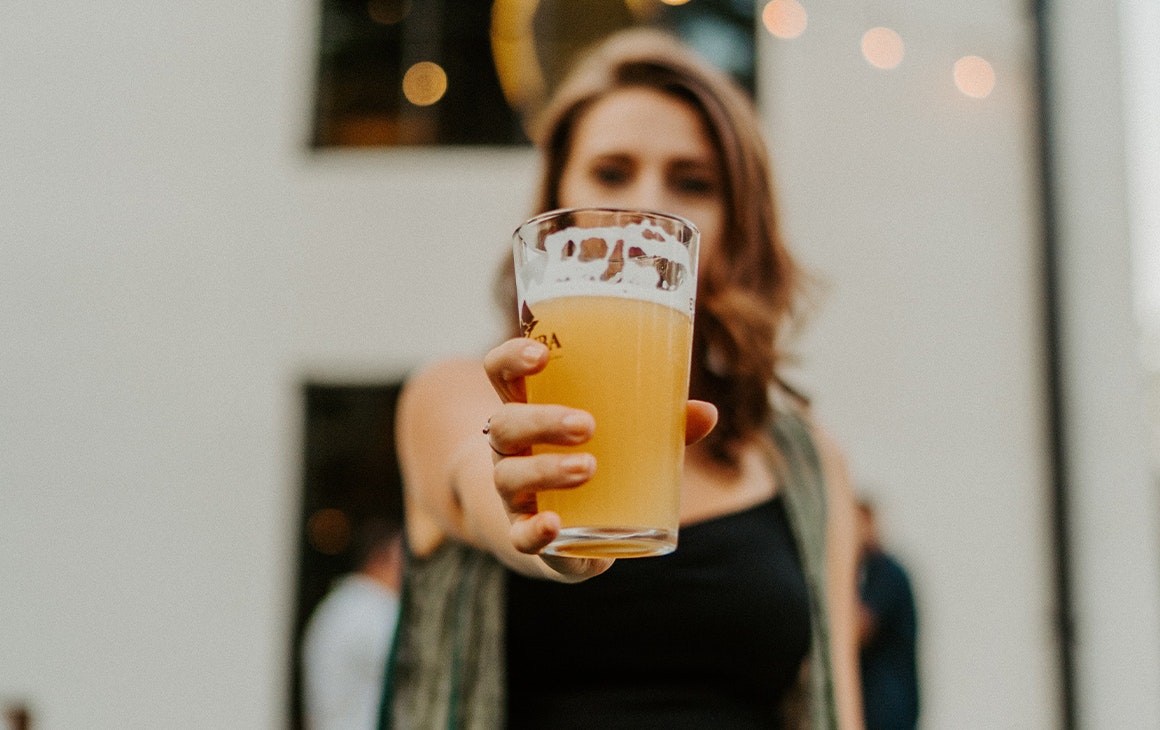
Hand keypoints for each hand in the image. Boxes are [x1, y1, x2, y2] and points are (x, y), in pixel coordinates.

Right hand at [482, 338, 717, 578]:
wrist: (571, 533)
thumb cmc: (599, 462)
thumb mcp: (625, 437)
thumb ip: (661, 423)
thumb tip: (707, 413)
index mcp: (530, 409)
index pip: (501, 373)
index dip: (511, 358)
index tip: (541, 355)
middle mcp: (511, 449)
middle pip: (504, 423)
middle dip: (542, 420)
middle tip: (586, 424)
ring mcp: (513, 493)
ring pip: (509, 476)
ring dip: (547, 469)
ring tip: (589, 468)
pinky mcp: (526, 535)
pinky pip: (519, 535)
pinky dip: (534, 530)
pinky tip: (554, 524)